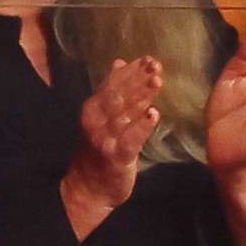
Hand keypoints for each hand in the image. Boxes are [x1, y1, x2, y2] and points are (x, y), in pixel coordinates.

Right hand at [61, 57, 162, 229]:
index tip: (148, 58)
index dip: (130, 71)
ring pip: (124, 114)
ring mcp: (104, 138)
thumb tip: (120, 63)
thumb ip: (111, 91)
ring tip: (157, 81)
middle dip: (137, 79)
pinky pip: (131, 139)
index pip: (111, 84)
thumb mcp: (101, 117)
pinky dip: (142, 126)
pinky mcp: (116, 157)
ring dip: (141, 96)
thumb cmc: (99, 149)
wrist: (87, 186)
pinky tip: (154, 114)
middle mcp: (96, 121)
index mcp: (92, 108)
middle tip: (156, 66)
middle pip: (117, 95)